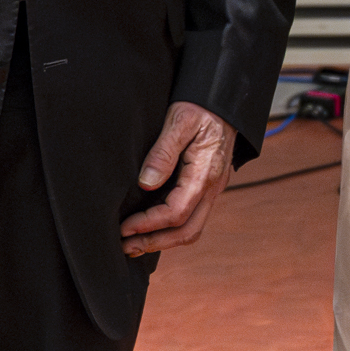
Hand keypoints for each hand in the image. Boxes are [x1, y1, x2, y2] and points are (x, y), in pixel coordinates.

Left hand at [122, 101, 236, 254]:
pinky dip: (171, 229)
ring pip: (192, 228)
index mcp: (205, 173)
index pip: (176, 212)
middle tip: (126, 248)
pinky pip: (193, 217)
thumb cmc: (201, 107)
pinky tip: (152, 228)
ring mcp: (212, 190)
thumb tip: (146, 182)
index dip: (149, 224)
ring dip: (164, 241)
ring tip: (135, 244)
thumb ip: (163, 152)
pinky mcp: (207, 188)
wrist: (225, 102)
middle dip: (155, 243)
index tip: (125, 228)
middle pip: (187, 231)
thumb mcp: (179, 121)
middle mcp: (212, 188)